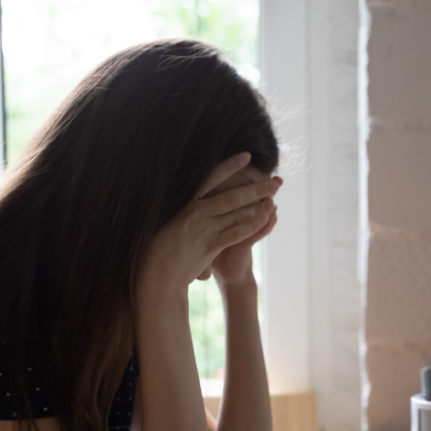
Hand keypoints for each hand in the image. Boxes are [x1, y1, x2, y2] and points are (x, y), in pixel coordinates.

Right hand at [139, 154, 280, 295]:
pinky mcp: (211, 247)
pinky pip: (236, 233)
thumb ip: (181, 207)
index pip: (211, 178)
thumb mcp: (165, 220)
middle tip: (275, 182)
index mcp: (184, 202)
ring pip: (237, 214)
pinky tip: (264, 219)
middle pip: (232, 197)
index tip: (246, 156)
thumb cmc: (155, 247)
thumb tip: (191, 194)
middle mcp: (196, 213)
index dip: (230, 166)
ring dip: (258, 206)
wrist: (155, 275)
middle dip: (256, 189)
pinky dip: (252, 225)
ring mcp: (205, 230)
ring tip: (273, 198)